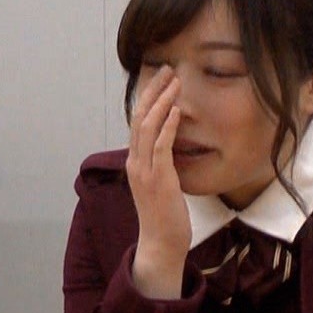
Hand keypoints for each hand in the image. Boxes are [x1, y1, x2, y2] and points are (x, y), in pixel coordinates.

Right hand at [127, 66, 190, 298]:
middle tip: (167, 69)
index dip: (148, 98)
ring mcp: (144, 171)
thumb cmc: (165, 216)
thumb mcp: (161, 183)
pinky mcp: (158, 179)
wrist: (161, 243)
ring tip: (174, 82)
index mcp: (135, 162)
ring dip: (161, 102)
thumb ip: (161, 162)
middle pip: (139, 117)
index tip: (161, 79)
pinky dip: (167, 126)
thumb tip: (171, 143)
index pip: (137, 122)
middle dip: (153, 91)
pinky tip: (176, 110)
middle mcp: (135, 163)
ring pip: (147, 127)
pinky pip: (160, 147)